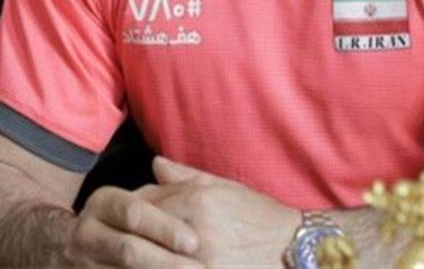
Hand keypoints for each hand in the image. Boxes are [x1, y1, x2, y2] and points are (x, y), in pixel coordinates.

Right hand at [64, 184, 202, 267]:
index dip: (164, 228)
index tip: (194, 242)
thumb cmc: (124, 224)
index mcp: (103, 204)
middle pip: (128, 250)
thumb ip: (159, 185)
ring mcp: (84, 264)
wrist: (71, 251)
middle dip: (166, 263)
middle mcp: (87, 234)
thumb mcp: (137, 199)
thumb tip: (161, 164)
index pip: (134, 213)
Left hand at [140, 156, 300, 267]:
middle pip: (139, 235)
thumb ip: (185, 177)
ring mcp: (198, 263)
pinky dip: (161, 267)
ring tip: (138, 258)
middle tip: (126, 242)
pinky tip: (162, 264)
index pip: (142, 203)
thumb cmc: (261, 220)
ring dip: (140, 259)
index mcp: (195, 202)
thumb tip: (155, 165)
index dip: (131, 212)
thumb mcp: (225, 189)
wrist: (297, 252)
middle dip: (129, 238)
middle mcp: (193, 232)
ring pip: (148, 261)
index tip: (128, 219)